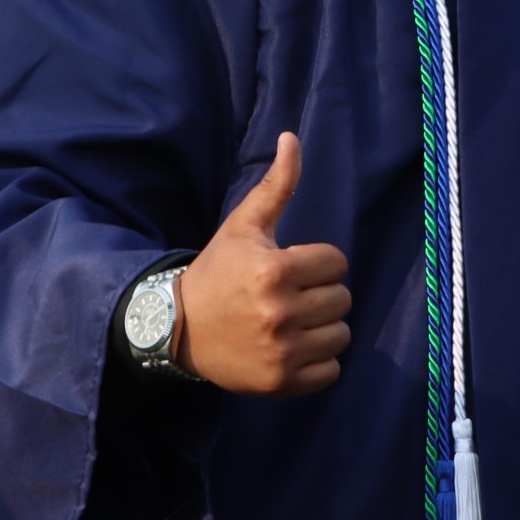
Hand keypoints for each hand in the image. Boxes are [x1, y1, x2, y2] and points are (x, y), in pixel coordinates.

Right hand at [175, 133, 350, 395]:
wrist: (177, 328)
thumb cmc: (218, 271)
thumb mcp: (244, 226)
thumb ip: (276, 185)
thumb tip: (292, 137)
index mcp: (275, 270)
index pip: (337, 263)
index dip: (317, 263)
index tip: (291, 269)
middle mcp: (280, 312)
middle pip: (342, 299)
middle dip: (320, 295)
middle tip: (289, 297)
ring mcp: (282, 352)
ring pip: (341, 335)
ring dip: (323, 329)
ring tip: (292, 323)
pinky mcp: (280, 382)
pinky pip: (331, 371)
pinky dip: (318, 363)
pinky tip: (292, 349)